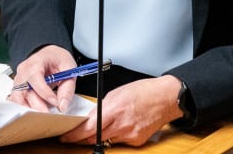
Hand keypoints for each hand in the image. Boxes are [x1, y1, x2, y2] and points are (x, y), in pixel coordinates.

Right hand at [7, 45, 77, 112]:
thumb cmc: (57, 59)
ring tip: (42, 116)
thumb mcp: (69, 68)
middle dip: (37, 105)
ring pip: (17, 98)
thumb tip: (62, 105)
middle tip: (49, 115)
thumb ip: (67, 87)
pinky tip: (35, 112)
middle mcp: (23, 70)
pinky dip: (25, 107)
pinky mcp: (17, 88)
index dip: (44, 93)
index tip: (55, 103)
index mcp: (36, 61)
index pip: (35, 78)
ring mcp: (18, 79)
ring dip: (29, 108)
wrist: (50, 54)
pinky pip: (16, 100)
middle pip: (24, 90)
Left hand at [60, 75, 183, 146]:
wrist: (166, 98)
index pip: (88, 128)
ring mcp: (130, 135)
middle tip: (74, 136)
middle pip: (94, 138)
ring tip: (104, 125)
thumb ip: (102, 106)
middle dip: (82, 138)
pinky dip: (116, 135)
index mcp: (115, 109)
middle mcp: (122, 125)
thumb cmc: (144, 91)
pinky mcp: (137, 141)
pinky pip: (120, 141)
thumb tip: (90, 118)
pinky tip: (122, 125)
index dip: (74, 135)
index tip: (66, 136)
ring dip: (100, 136)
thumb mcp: (117, 93)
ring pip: (106, 140)